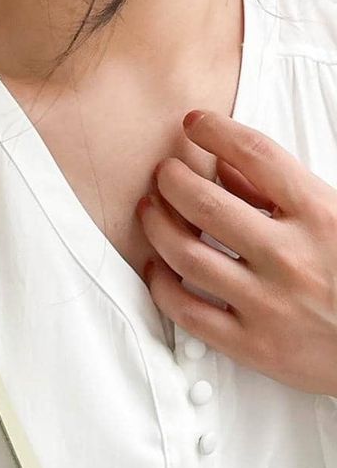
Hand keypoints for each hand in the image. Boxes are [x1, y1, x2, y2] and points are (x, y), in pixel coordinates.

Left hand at [137, 109, 336, 394]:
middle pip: (207, 204)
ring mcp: (266, 302)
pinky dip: (161, 285)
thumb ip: (284, 194)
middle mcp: (288, 255)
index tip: (194, 123)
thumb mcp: (336, 218)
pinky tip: (155, 268)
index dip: (217, 131)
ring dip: (157, 227)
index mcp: (319, 213)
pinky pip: (187, 312)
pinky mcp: (250, 344)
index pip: (256, 154)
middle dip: (174, 180)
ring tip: (149, 210)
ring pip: (187, 255)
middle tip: (163, 172)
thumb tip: (227, 167)